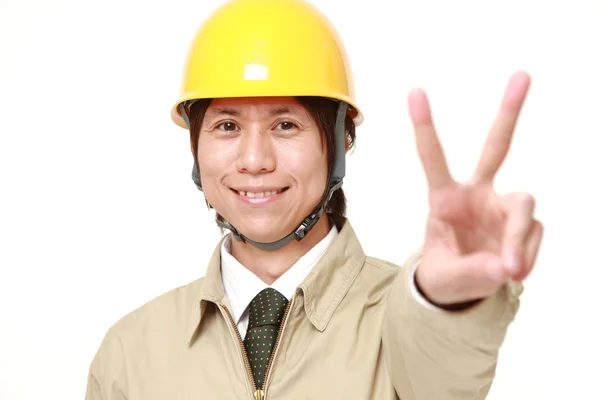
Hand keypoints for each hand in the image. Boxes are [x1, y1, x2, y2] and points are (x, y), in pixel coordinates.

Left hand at [408, 71, 543, 305]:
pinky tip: (514, 270)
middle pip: (496, 148)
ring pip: (524, 207)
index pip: (433, 158)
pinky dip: (527, 254)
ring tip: (510, 270)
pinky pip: (533, 235)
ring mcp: (502, 206)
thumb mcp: (447, 279)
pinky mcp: (521, 223)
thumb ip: (472, 273)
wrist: (462, 288)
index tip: (415, 92)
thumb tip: (505, 266)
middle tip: (522, 74)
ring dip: (519, 239)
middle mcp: (476, 194)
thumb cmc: (444, 275)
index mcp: (444, 199)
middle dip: (508, 113)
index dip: (425, 127)